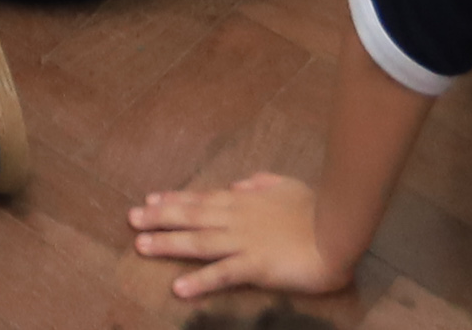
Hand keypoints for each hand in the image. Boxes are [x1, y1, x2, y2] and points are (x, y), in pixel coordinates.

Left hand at [125, 174, 353, 300]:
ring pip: (199, 242)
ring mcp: (245, 241)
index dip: (175, 198)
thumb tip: (240, 183)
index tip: (150, 198)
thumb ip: (262, 183)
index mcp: (246, 200)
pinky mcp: (256, 265)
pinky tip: (179, 288)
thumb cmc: (319, 209)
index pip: (203, 198)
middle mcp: (238, 218)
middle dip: (160, 217)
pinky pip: (223, 274)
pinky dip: (200, 280)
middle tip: (131, 218)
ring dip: (168, 244)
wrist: (340, 230)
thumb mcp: (288, 186)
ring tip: (141, 246)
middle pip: (192, 216)